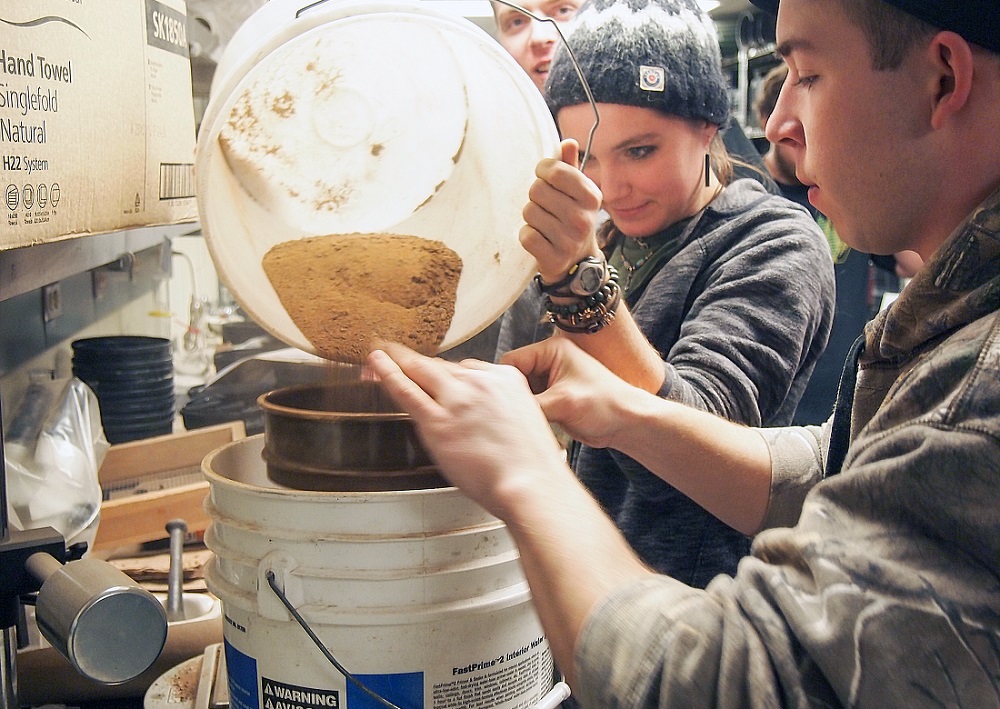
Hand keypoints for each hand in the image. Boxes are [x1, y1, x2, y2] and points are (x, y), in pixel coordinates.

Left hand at [365, 344, 569, 516]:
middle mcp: (480, 382)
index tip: (436, 376)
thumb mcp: (526, 420)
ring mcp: (456, 399)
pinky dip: (387, 374)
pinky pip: (406, 390)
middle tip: (395, 352)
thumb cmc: (532, 465)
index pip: (467, 369)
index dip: (446, 375)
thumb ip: (501, 410)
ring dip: (397, 360)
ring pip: (420, 371)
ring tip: (379, 354)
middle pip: (440, 366)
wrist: (531, 483)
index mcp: (505, 378)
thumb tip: (483, 417)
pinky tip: (376, 364)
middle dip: (416, 361)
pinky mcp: (438, 420)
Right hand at [502, 337, 646, 449]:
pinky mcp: (552, 401)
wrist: (628, 424)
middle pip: (513, 378)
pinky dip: (529, 417)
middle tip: (514, 416)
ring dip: (521, 409)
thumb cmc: (605, 404)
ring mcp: (549, 383)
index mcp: (551, 350)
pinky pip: (530, 407)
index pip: (511, 361)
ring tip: (525, 423)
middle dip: (513, 397)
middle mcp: (548, 363)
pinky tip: (532, 427)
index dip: (504, 382)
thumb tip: (500, 411)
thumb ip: (529, 404)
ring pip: (520, 395)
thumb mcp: (563, 402)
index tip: (501, 403)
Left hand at [521, 139, 603, 283]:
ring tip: (544, 224)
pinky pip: (526, 235)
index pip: (554, 170)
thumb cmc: (572, 217)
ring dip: (531, 217)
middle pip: (537, 190)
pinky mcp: (553, 259)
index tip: (545, 179)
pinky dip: (527, 236)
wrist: (577, 261)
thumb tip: (569, 142)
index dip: (543, 171)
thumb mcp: (576, 192)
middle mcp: (583, 218)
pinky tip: (540, 239)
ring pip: (529, 211)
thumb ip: (570, 166)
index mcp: (591, 196)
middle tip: (547, 207)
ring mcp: (569, 241)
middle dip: (536, 196)